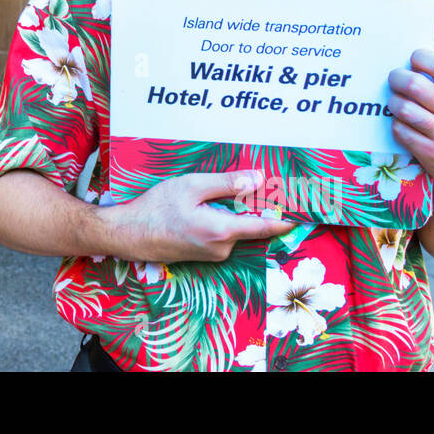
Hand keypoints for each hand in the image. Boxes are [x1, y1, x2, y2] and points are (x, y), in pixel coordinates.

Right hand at [101, 171, 295, 263]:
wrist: (128, 234)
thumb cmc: (156, 208)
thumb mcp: (191, 186)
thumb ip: (226, 183)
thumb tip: (257, 180)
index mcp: (222, 231)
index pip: (266, 226)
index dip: (287, 218)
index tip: (305, 212)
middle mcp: (222, 248)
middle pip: (251, 225)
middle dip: (258, 207)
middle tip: (264, 184)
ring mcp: (212, 254)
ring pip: (235, 229)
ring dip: (235, 212)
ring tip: (224, 191)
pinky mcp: (202, 253)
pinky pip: (222, 234)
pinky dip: (223, 219)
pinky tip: (205, 206)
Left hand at [387, 49, 433, 193]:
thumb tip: (411, 60)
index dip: (421, 57)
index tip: (413, 59)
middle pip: (415, 85)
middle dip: (397, 78)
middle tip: (394, 78)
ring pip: (404, 109)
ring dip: (394, 102)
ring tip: (396, 102)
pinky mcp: (431, 153)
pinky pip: (400, 131)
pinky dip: (396, 124)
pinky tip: (402, 123)